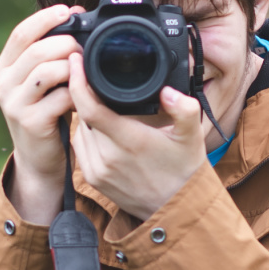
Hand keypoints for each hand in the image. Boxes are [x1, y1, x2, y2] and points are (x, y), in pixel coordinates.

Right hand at [0, 6, 84, 223]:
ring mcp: (14, 104)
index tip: (69, 10)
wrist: (39, 159)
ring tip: (86, 71)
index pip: (20, 33)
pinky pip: (60, 97)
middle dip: (67, 44)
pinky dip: (77, 92)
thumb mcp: (41, 81)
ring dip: (73, 67)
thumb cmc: (46, 113)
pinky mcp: (30, 122)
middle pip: (36, 50)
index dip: (45, 18)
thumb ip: (50, 52)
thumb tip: (74, 12)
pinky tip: (84, 96)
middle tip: (85, 48)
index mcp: (3, 69)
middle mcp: (3, 84)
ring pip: (47, 71)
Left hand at [67, 55, 208, 220]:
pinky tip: (97, 124)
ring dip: (83, 113)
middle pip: (82, 115)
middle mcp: (107, 157)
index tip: (76, 59)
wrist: (176, 210)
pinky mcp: (93, 180)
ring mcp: (97, 170)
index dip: (78, 81)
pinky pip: (79, 146)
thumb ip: (185, 110)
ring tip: (95, 98)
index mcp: (129, 141)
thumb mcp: (192, 137)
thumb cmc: (184, 170)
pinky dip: (84, 131)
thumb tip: (170, 91)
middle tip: (87, 72)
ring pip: (78, 129)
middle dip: (83, 93)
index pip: (90, 108)